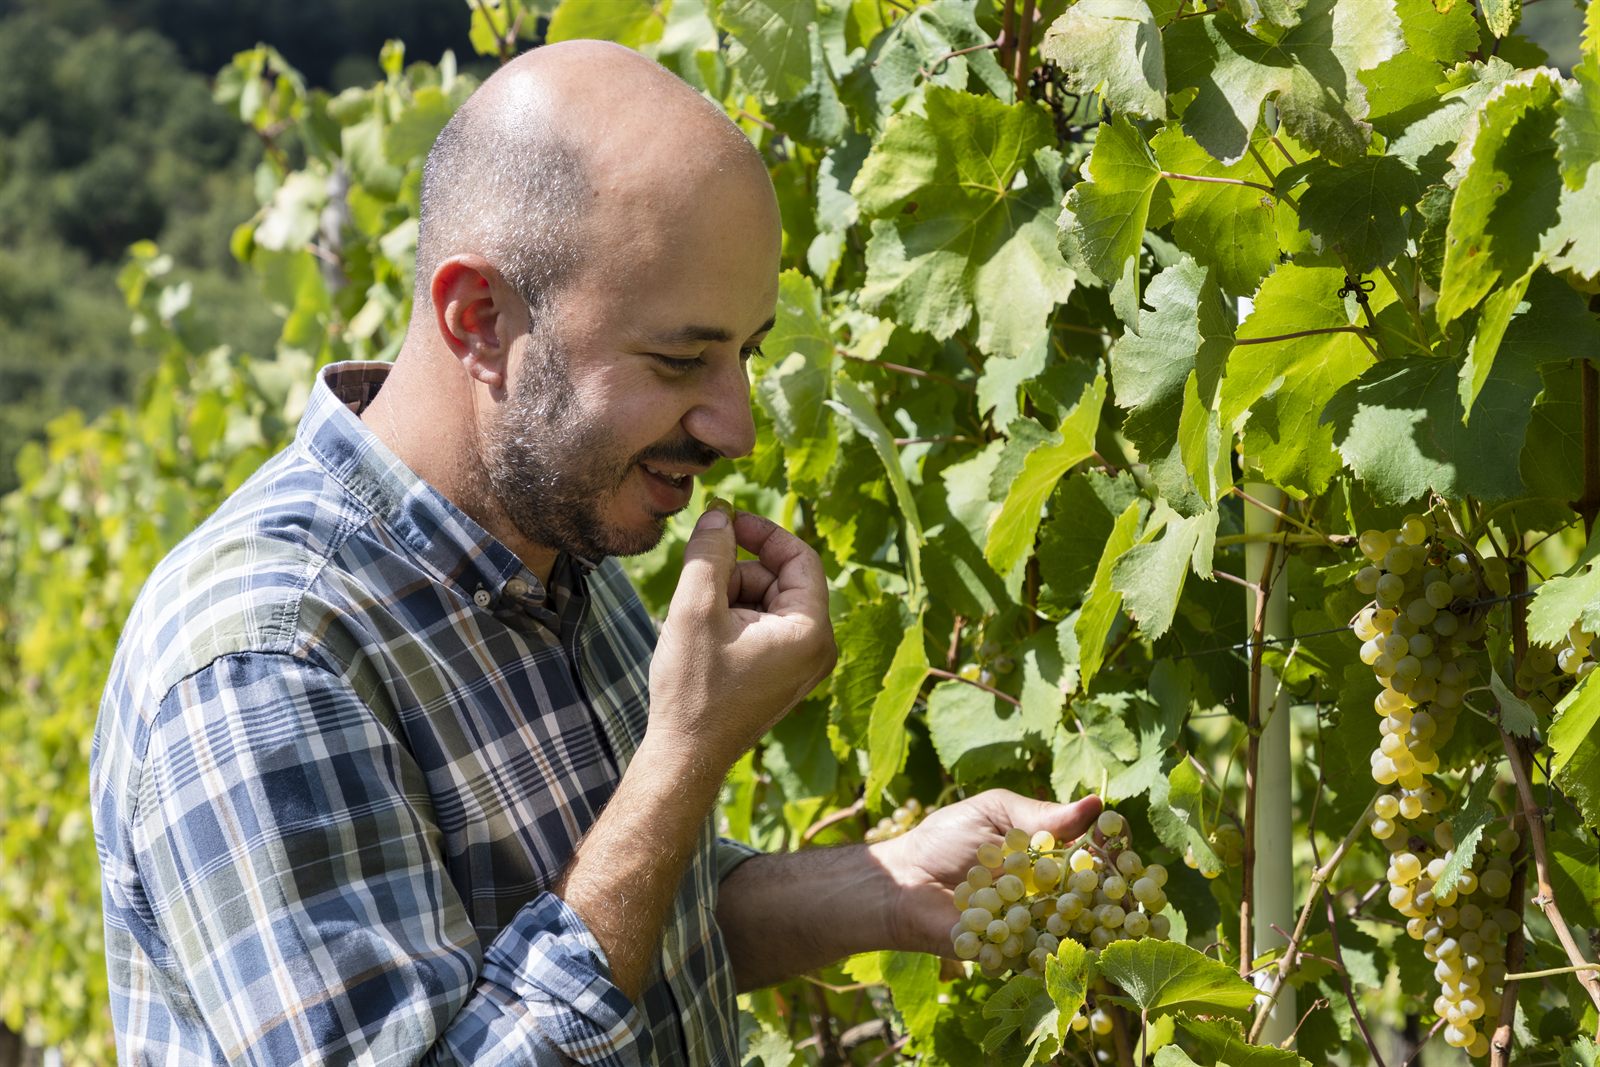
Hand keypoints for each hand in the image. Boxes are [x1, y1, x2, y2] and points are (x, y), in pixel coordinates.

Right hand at [648, 502, 835, 772]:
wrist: (684, 756)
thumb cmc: (694, 689)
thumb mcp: (696, 609)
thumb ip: (710, 553)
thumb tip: (720, 513)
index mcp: (810, 632)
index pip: (800, 557)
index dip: (763, 532)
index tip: (726, 521)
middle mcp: (816, 649)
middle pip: (781, 579)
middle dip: (737, 572)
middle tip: (697, 584)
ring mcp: (800, 665)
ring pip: (767, 602)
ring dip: (730, 596)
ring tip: (697, 623)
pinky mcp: (781, 675)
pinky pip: (763, 627)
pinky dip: (732, 619)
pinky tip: (703, 640)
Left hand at [871, 790, 1101, 956]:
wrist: (901, 880)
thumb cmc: (944, 840)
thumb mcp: (993, 813)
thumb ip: (1040, 815)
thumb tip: (1096, 805)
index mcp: (1048, 858)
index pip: (1091, 856)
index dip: (1111, 853)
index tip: (1122, 846)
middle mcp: (1046, 895)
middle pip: (1091, 899)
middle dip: (1112, 898)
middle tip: (1127, 893)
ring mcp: (1031, 928)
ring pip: (1072, 933)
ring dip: (1090, 930)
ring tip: (1108, 926)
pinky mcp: (1012, 955)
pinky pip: (1039, 959)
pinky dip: (1053, 956)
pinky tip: (1067, 952)